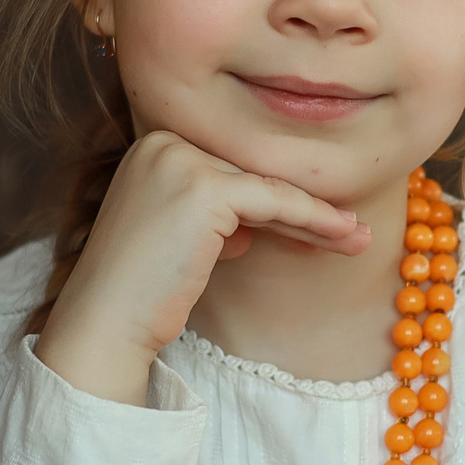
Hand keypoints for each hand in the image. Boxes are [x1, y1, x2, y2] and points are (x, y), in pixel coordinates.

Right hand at [33, 130, 369, 403]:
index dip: (279, 201)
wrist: (106, 324)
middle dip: (303, 208)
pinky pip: (274, 201)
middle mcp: (163, 140)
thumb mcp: (179, 240)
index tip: (322, 225)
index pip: (232, 169)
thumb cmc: (141, 294)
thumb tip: (251, 229)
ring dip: (319, 216)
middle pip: (252, 174)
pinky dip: (312, 219)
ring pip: (268, 187)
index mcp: (154, 144)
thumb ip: (214, 221)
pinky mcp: (202, 188)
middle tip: (351, 231)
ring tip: (359, 239)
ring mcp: (180, 160)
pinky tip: (343, 236)